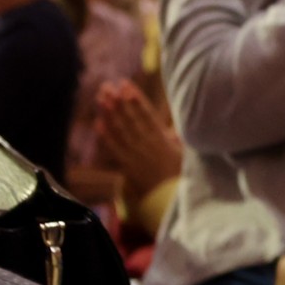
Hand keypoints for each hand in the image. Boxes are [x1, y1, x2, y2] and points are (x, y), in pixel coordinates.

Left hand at [94, 80, 181, 216]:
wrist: (172, 198)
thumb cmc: (183, 173)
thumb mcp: (186, 151)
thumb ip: (176, 136)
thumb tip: (171, 124)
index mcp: (162, 139)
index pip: (146, 114)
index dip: (135, 99)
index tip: (127, 85)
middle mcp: (147, 145)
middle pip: (130, 120)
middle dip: (118, 102)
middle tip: (107, 86)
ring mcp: (136, 155)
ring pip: (120, 131)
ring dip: (110, 114)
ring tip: (102, 98)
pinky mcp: (128, 166)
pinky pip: (115, 149)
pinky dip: (106, 136)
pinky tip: (98, 124)